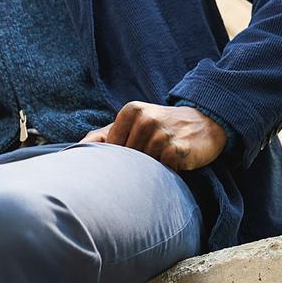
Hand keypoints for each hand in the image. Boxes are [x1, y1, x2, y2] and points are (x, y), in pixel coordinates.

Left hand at [79, 101, 226, 170]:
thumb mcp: (135, 122)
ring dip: (153, 169)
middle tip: (153, 158)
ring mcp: (161, 134)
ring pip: (142, 167)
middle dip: (136, 166)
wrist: (206, 123)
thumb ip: (105, 135)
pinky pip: (161, 172)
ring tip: (165, 157)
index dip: (121, 159)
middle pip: (125, 160)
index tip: (135, 155)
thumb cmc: (164, 127)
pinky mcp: (176, 150)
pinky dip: (167, 171)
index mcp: (131, 111)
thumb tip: (75, 148)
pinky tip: (176, 160)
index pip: (111, 149)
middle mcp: (145, 120)